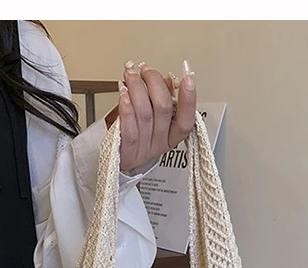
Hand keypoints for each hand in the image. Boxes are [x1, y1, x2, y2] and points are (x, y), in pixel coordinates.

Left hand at [104, 60, 196, 175]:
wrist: (119, 159)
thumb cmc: (135, 137)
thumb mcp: (153, 120)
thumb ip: (162, 100)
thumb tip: (168, 81)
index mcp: (171, 136)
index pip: (186, 120)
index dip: (189, 99)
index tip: (188, 77)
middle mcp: (160, 143)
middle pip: (163, 108)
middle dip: (154, 82)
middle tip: (144, 69)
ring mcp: (144, 148)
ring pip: (145, 113)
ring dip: (137, 87)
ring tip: (130, 75)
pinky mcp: (127, 151)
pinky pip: (129, 129)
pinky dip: (126, 108)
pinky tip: (123, 93)